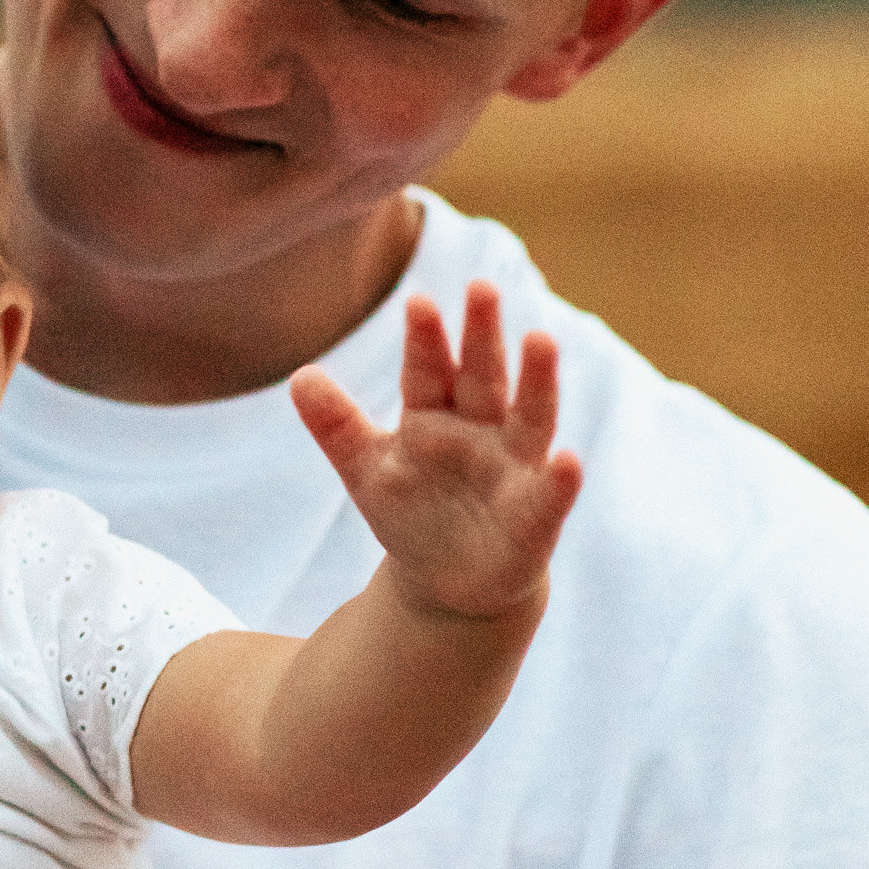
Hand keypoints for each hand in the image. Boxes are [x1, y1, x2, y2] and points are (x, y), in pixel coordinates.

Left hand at [290, 282, 580, 620]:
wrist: (448, 581)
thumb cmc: (411, 511)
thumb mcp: (366, 469)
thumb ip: (336, 425)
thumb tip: (298, 376)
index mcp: (434, 415)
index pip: (426, 371)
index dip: (423, 340)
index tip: (416, 301)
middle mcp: (480, 429)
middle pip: (481, 377)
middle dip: (481, 336)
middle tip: (481, 286)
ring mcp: (512, 469)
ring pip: (529, 418)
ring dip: (537, 381)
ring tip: (541, 339)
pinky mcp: (536, 515)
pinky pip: (550, 495)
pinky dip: (561, 480)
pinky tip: (569, 461)